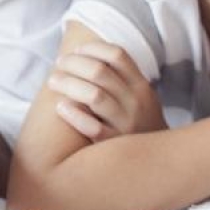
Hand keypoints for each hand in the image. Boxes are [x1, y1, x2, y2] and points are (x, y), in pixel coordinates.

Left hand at [47, 42, 166, 140]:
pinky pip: (92, 127)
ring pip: (94, 95)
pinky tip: (61, 107)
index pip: (118, 55)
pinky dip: (74, 114)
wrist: (155, 160)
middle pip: (101, 71)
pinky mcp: (113, 144)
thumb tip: (87, 54)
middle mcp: (136, 102)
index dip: (93, 48)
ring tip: (53, 81)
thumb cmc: (138, 122)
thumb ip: (122, 78)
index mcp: (141, 86)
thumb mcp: (140, 97)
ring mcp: (126, 123)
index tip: (77, 50)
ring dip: (68, 84)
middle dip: (74, 63)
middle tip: (58, 63)